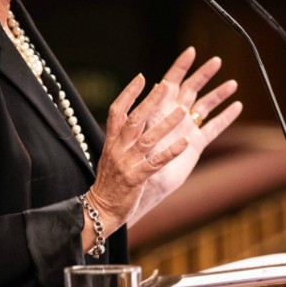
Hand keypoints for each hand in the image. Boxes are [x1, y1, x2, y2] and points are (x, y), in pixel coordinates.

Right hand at [87, 75, 188, 237]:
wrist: (99, 209)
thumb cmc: (110, 181)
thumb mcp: (111, 154)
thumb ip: (121, 136)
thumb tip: (134, 116)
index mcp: (111, 141)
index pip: (117, 111)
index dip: (128, 93)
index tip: (141, 77)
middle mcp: (117, 149)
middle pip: (134, 120)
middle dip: (150, 101)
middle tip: (165, 85)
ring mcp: (126, 163)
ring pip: (147, 139)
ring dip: (165, 124)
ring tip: (182, 111)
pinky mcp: (136, 179)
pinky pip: (155, 163)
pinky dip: (171, 152)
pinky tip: (186, 142)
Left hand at [132, 47, 242, 220]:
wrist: (137, 185)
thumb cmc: (132, 159)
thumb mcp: (138, 131)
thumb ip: (150, 110)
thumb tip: (159, 86)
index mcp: (158, 108)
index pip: (172, 81)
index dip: (180, 66)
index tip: (191, 51)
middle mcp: (174, 115)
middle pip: (192, 88)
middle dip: (204, 74)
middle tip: (217, 61)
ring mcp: (186, 128)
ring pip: (205, 106)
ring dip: (219, 94)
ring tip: (233, 83)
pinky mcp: (195, 145)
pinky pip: (213, 127)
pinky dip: (225, 117)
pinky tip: (237, 107)